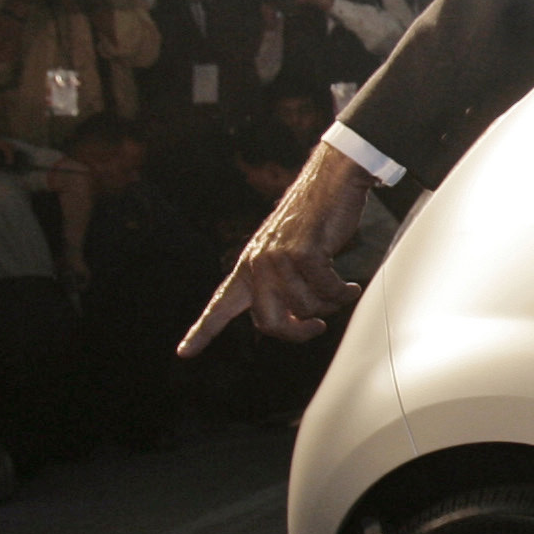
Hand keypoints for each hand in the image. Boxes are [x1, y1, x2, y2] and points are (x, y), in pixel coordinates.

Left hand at [180, 143, 371, 353]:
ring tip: (339, 288)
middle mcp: (257, 263)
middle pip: (270, 323)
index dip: (202, 331)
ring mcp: (278, 258)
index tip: (184, 353)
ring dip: (329, 304)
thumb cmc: (314, 220)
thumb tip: (296, 320)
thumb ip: (280, 283)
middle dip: (298, 332)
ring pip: (306, 309)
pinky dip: (342, 293)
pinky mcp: (303, 253)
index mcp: (248, 266)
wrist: (330, 181)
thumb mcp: (286, 253)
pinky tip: (350, 285)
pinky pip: (326, 292)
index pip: (220, 304)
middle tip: (317, 327)